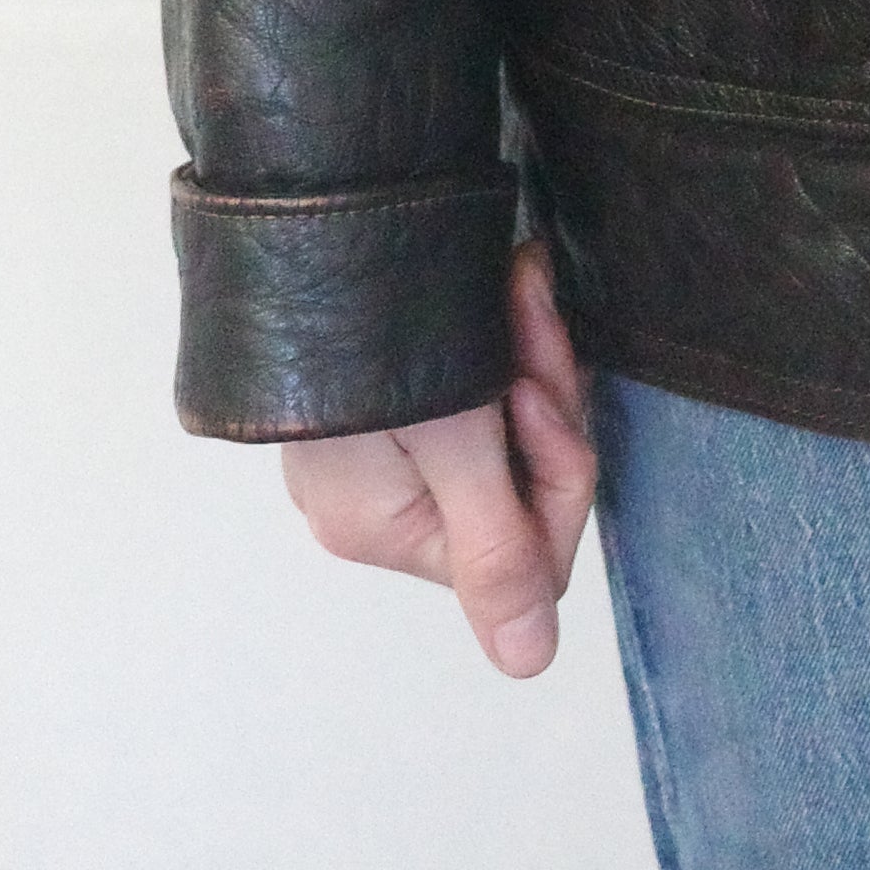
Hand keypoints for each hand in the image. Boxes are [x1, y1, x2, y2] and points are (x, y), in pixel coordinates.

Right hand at [280, 234, 598, 675]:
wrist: (310, 204)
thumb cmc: (375, 328)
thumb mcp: (455, 441)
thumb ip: (497, 551)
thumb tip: (530, 665)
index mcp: (385, 532)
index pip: (525, 552)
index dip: (559, 471)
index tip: (544, 387)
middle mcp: (380, 502)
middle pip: (520, 484)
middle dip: (545, 394)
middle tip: (532, 310)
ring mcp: (381, 443)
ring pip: (507, 426)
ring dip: (530, 349)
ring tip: (517, 279)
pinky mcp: (388, 385)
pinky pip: (478, 385)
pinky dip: (503, 334)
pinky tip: (506, 280)